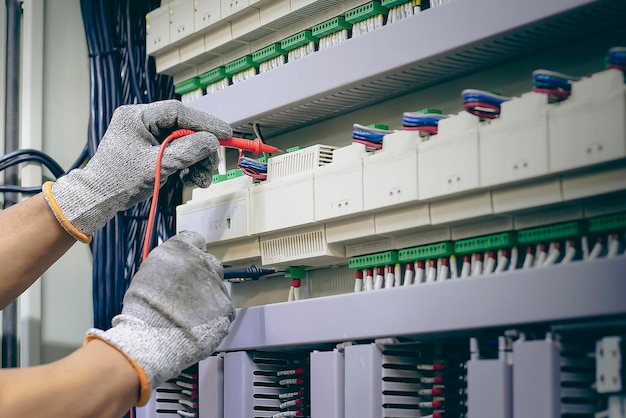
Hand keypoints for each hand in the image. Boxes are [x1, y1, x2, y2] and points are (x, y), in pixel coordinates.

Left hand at [43, 100, 231, 241]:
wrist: (100, 198)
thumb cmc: (119, 181)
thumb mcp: (156, 166)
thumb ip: (185, 152)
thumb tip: (212, 141)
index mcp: (137, 116)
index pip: (177, 112)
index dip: (204, 122)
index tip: (224, 133)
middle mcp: (143, 121)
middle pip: (184, 127)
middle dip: (202, 148)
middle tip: (212, 166)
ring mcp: (149, 135)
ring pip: (185, 141)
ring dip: (198, 160)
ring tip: (201, 180)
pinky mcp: (154, 148)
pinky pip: (179, 151)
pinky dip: (190, 165)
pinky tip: (192, 179)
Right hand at [85, 231, 234, 405]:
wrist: (152, 337)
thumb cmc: (142, 309)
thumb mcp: (148, 273)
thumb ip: (167, 264)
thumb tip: (174, 267)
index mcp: (181, 250)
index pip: (195, 240)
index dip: (192, 253)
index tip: (189, 263)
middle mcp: (201, 262)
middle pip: (210, 263)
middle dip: (203, 275)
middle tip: (190, 293)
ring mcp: (215, 283)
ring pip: (217, 286)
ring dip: (209, 296)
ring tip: (191, 314)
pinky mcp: (225, 305)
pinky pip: (223, 308)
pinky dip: (214, 316)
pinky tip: (198, 324)